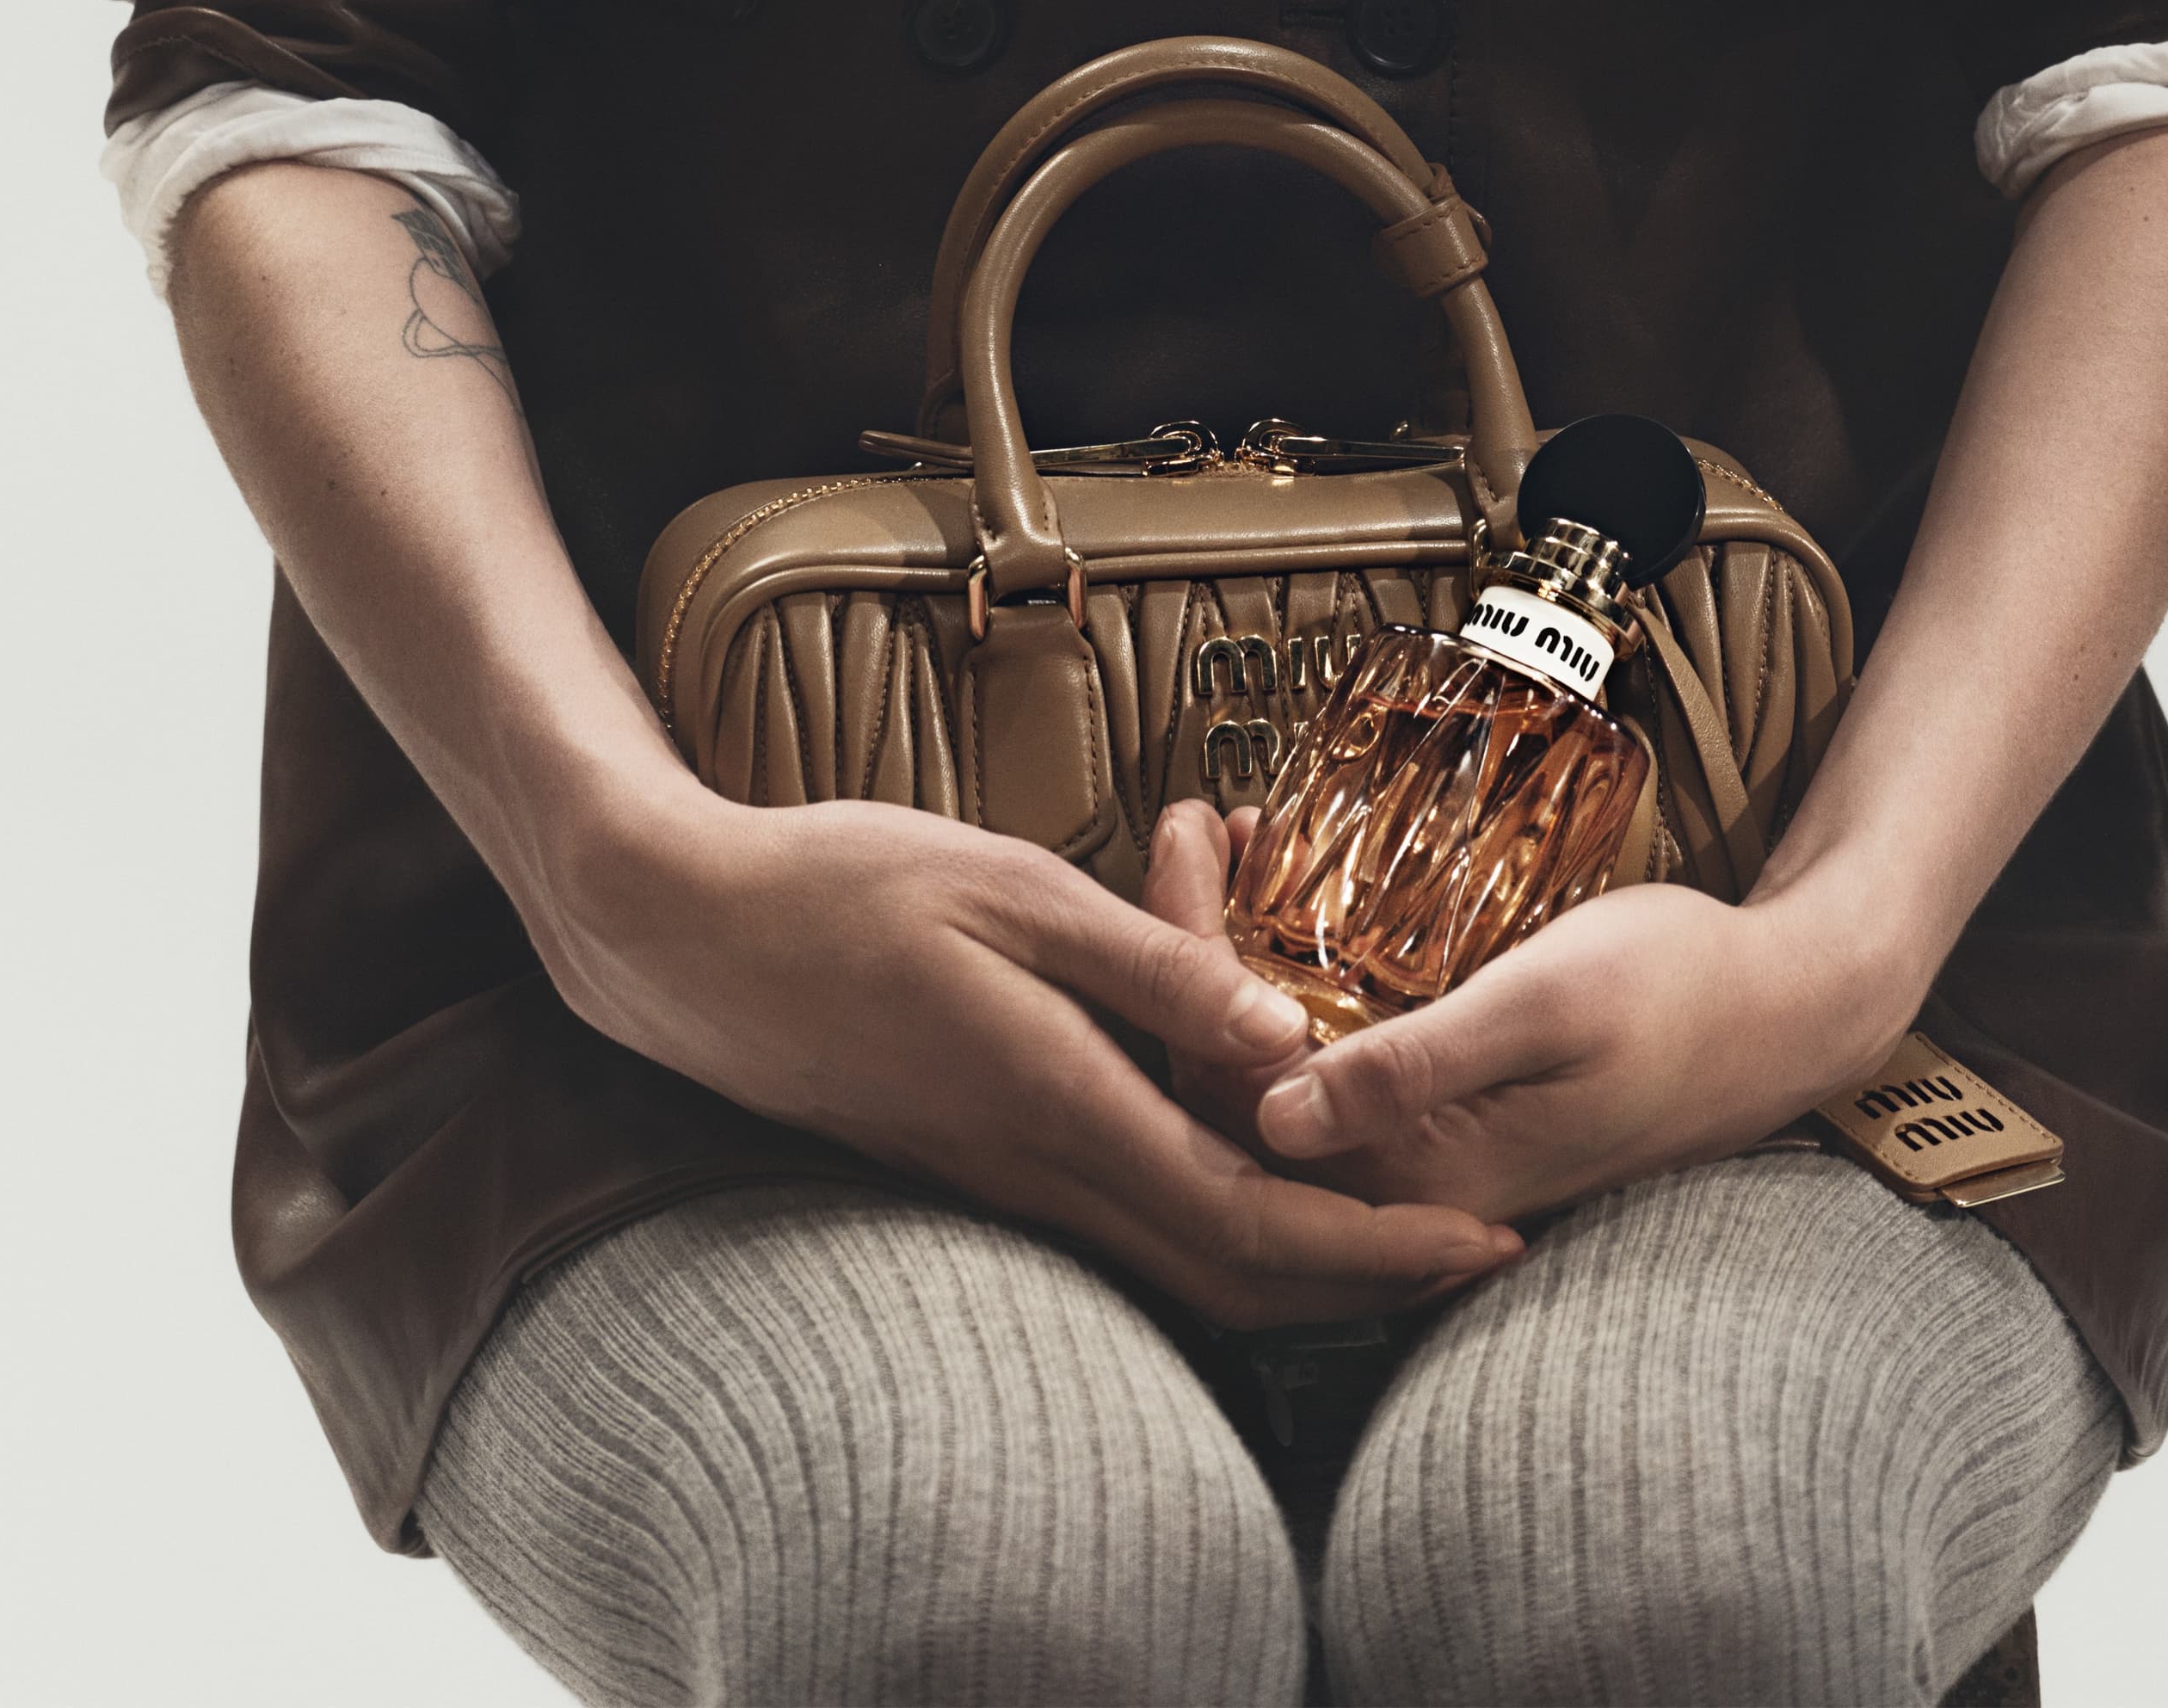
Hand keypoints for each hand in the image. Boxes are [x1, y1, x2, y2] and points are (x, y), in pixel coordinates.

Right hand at [528, 775, 1523, 1328]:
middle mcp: (1036, 1168)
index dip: (1377, 1247)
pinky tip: (1243, 1161)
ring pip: (1174, 1260)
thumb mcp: (1014, 890)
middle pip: (1230, 1275)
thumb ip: (1157, 969)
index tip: (1481, 1241)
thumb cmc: (845, 887)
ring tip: (1391, 1215)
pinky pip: (1118, 1220)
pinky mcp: (970, 1155)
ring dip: (1293, 1256)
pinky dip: (1209, 1218)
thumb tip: (1294, 1045)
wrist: (685, 941)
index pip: (1252, 1218)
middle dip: (1363, 1280)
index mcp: (1061, 1105)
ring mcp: (997, 1174)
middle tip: (1474, 1247)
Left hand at [1145, 804, 1921, 1224]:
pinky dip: (1293, 975)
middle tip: (1189, 823)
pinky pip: (1331, 1056)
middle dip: (1189, 949)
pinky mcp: (1444, 1117)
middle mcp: (1404, 1187)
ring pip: (1277, 1066)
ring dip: (1236, 957)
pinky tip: (1293, 895)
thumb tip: (1274, 1117)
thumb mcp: (1544, 1007)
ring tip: (1232, 842)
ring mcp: (1423, 1155)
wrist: (1782, 1010)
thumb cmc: (1676, 994)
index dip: (1183, 964)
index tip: (1185, 836)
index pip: (1235, 1090)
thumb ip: (1415, 1068)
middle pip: (1238, 1080)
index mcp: (1414, 1178)